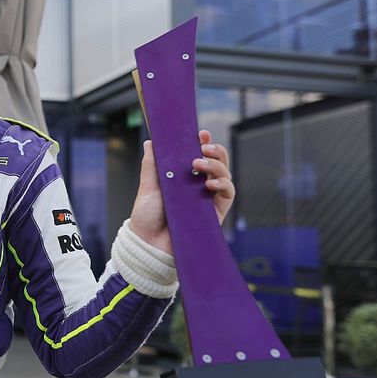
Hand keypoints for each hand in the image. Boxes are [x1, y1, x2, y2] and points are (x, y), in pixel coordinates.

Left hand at [128, 130, 234, 253]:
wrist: (149, 243)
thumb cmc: (148, 216)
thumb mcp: (148, 186)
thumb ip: (152, 164)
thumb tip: (152, 142)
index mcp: (184, 177)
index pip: (200, 155)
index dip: (204, 143)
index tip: (201, 134)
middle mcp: (199, 186)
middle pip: (217, 162)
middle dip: (214, 151)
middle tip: (203, 147)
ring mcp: (208, 199)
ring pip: (225, 175)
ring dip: (217, 165)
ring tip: (199, 164)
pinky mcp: (215, 212)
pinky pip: (228, 194)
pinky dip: (223, 185)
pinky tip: (210, 184)